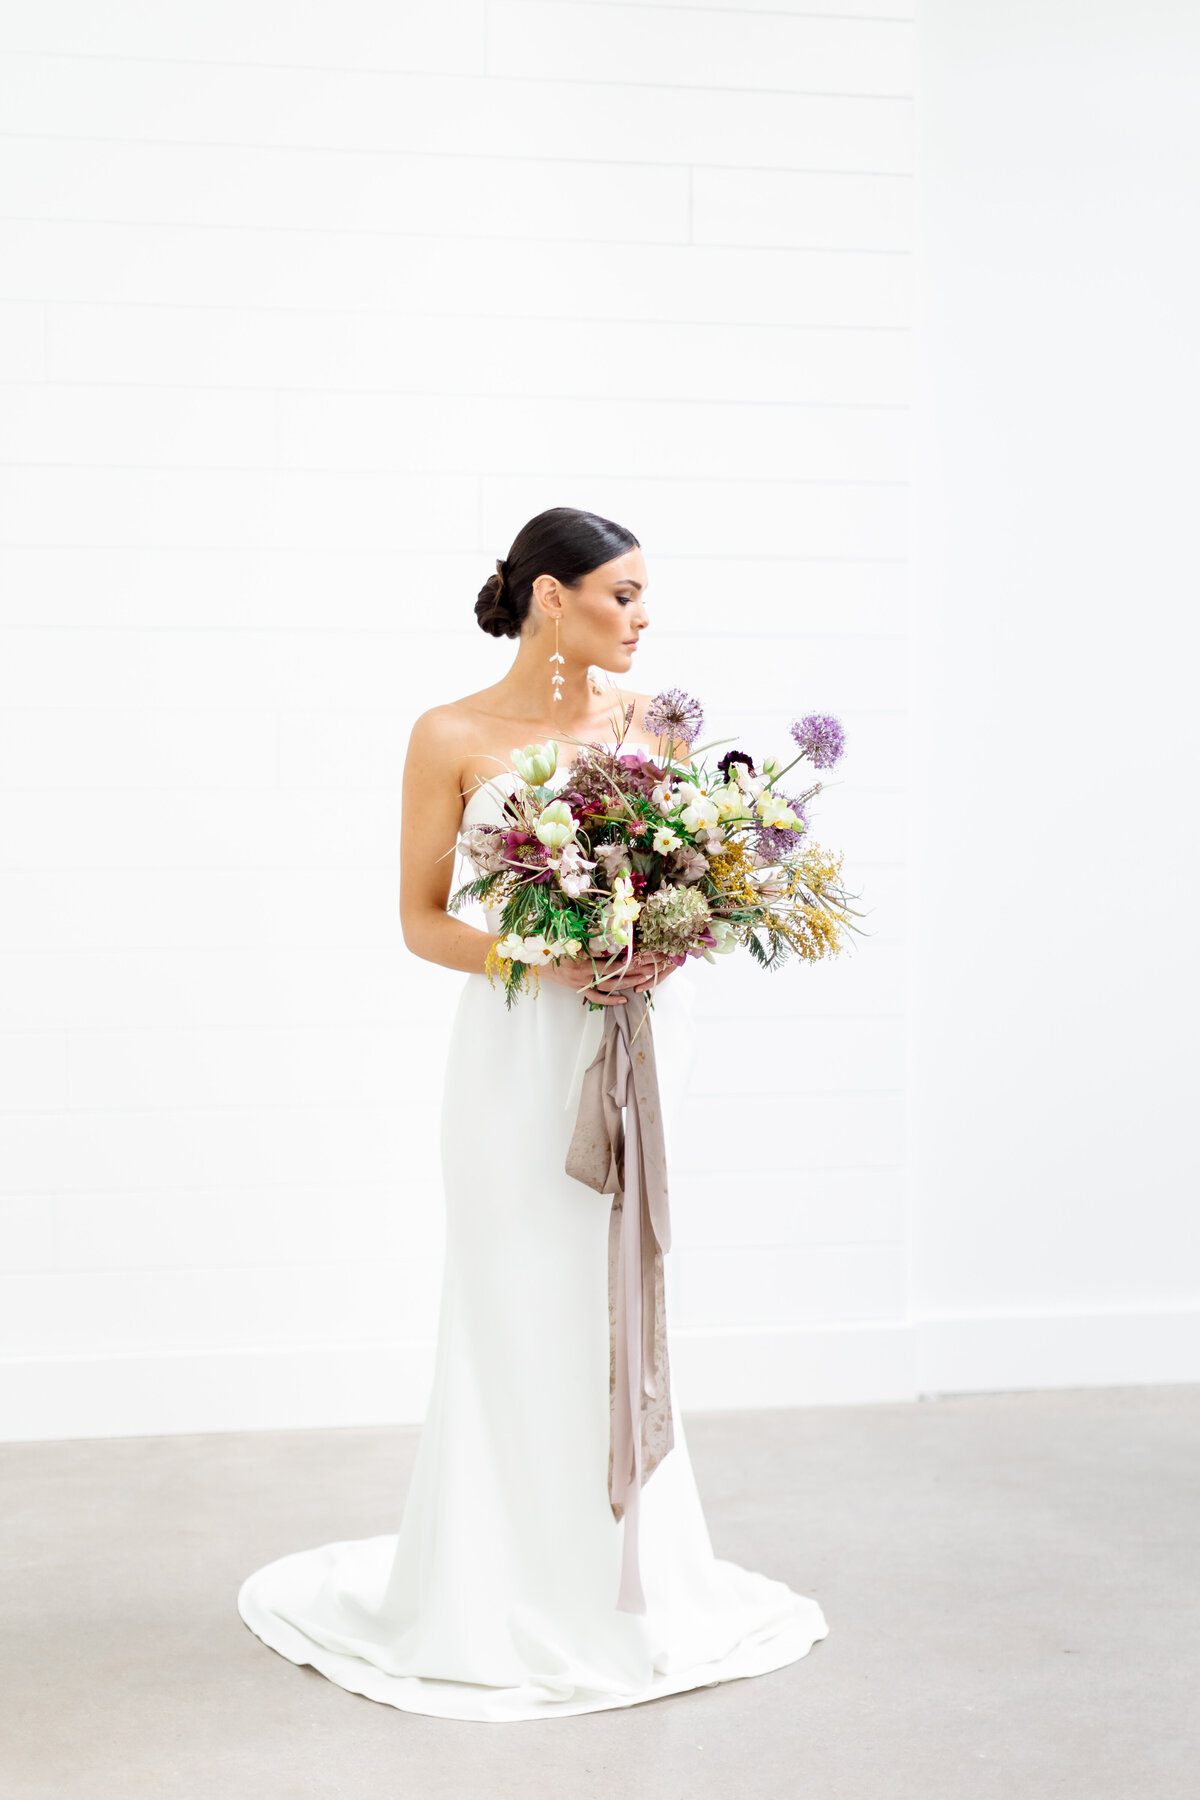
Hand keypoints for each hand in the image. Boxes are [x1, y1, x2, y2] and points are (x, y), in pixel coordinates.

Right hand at [541, 948, 679, 1006]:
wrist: (536, 962)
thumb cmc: (552, 947)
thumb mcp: (569, 941)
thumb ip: (589, 942)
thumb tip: (609, 940)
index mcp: (583, 960)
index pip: (610, 961)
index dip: (627, 960)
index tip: (642, 956)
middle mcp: (585, 974)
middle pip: (614, 974)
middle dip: (633, 972)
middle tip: (650, 969)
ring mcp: (583, 984)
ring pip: (609, 987)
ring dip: (627, 984)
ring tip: (643, 981)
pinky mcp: (580, 989)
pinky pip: (597, 998)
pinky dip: (610, 1000)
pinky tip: (623, 1000)